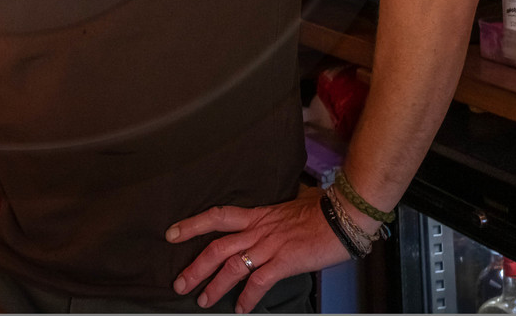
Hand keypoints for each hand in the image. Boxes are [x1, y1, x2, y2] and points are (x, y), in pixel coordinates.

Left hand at [165, 188, 351, 312]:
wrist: (343, 215)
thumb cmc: (320, 211)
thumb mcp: (288, 209)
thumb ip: (272, 218)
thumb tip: (269, 222)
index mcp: (257, 215)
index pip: (217, 217)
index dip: (192, 224)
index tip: (172, 233)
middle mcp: (258, 230)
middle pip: (216, 246)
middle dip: (195, 266)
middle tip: (179, 282)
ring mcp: (270, 245)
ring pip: (232, 266)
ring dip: (214, 286)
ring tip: (203, 301)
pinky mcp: (285, 261)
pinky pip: (259, 281)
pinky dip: (248, 297)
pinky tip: (241, 309)